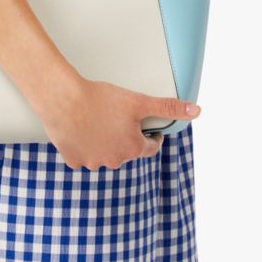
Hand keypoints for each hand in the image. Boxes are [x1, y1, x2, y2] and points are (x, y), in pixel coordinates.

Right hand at [34, 75, 200, 170]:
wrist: (65, 100)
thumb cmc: (101, 99)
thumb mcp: (139, 101)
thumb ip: (167, 108)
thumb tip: (197, 111)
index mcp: (132, 148)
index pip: (149, 147)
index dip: (151, 136)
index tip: (149, 130)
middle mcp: (114, 160)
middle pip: (125, 151)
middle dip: (125, 138)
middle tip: (119, 119)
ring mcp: (92, 162)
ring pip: (103, 154)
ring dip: (104, 142)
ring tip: (98, 122)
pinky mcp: (73, 159)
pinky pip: (82, 155)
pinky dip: (83, 145)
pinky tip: (81, 130)